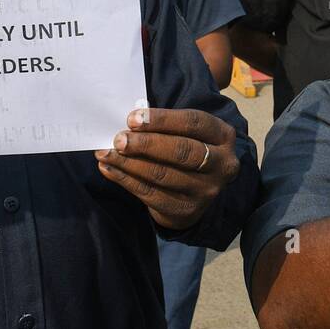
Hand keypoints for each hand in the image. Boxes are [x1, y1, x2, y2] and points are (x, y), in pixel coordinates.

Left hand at [95, 107, 240, 229]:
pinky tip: (109, 169)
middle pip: (182, 151)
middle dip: (146, 144)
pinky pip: (150, 194)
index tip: (132, 118)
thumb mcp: (189, 132)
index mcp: (223, 136)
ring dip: (129, 163)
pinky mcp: (187, 210)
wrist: (195, 193)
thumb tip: (129, 121)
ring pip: (163, 174)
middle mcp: (222, 164)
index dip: (162, 120)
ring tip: (105, 153)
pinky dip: (125, 180)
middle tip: (118, 139)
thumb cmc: (186, 149)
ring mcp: (206, 190)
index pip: (193, 123)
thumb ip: (167, 125)